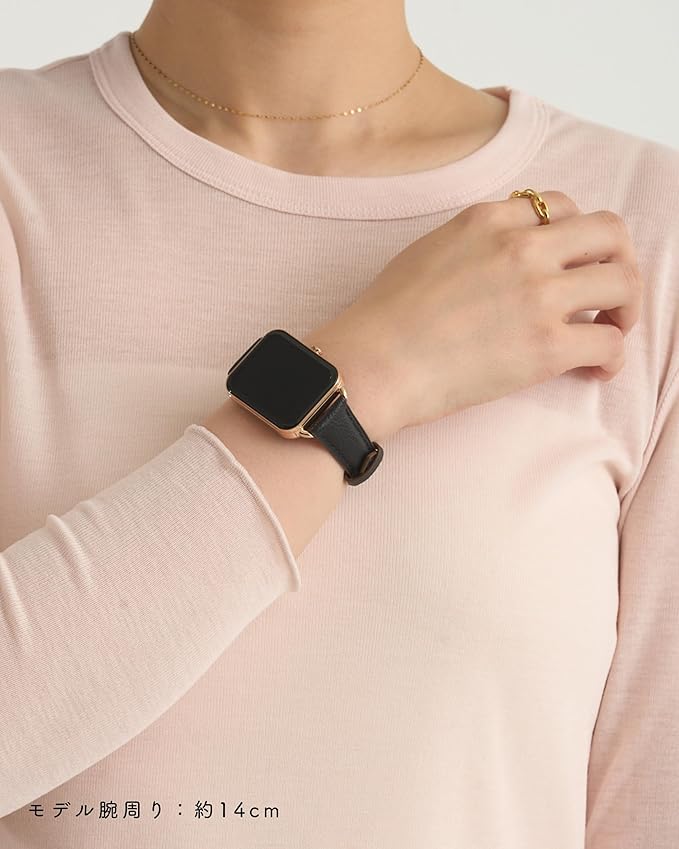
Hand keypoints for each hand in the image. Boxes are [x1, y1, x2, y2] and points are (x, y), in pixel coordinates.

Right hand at [308, 191, 642, 436]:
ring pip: (624, 281)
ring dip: (626, 306)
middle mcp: (521, 246)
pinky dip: (614, 358)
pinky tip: (597, 370)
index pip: (561, 206)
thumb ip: (475, 242)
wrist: (372, 364)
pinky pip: (610, 342)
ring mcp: (538, 294)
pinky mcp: (545, 346)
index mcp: (488, 219)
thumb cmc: (384, 319)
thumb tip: (503, 259)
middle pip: (608, 232)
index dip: (574, 236)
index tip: (570, 263)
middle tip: (608, 292)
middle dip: (617, 259)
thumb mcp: (427, 251)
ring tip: (611, 329)